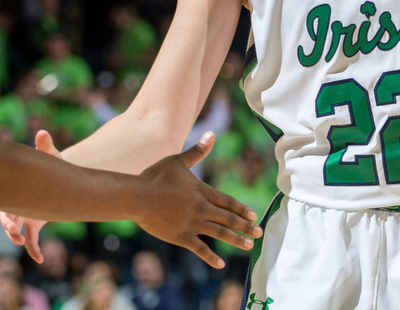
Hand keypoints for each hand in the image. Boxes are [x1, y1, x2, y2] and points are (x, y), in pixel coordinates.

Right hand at [0, 130, 56, 261]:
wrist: (60, 177)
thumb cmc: (51, 162)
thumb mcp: (48, 154)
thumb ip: (45, 145)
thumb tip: (43, 133)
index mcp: (14, 188)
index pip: (2, 201)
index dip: (4, 209)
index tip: (9, 215)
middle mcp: (14, 204)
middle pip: (6, 218)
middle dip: (8, 225)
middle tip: (14, 231)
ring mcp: (24, 216)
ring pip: (15, 232)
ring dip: (16, 238)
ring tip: (23, 243)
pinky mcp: (34, 225)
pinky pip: (30, 241)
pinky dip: (34, 250)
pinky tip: (41, 259)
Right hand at [133, 131, 261, 268]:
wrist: (138, 196)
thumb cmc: (156, 176)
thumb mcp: (178, 161)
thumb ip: (197, 151)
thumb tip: (211, 134)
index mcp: (202, 192)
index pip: (227, 202)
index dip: (241, 209)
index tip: (254, 215)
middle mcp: (201, 208)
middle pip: (228, 219)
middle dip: (245, 226)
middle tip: (260, 232)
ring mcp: (192, 224)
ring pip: (219, 233)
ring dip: (235, 239)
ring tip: (249, 245)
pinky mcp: (180, 236)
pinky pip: (199, 248)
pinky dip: (211, 257)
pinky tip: (221, 264)